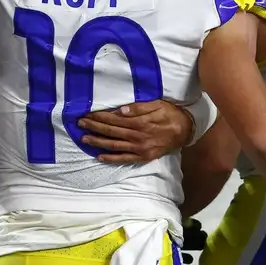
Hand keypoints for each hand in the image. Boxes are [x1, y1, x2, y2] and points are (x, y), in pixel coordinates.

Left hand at [77, 100, 192, 163]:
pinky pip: (124, 159)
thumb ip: (140, 108)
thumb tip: (122, 110)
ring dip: (98, 142)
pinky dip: (111, 158)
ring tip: (84, 138)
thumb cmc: (170, 114)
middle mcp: (137, 136)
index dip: (100, 117)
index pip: (114, 119)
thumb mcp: (158, 105)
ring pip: (114, 145)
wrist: (185, 131)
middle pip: (111, 131)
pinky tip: (99, 156)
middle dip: (94, 127)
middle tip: (80, 124)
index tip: (87, 114)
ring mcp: (139, 148)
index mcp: (140, 122)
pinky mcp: (142, 157)